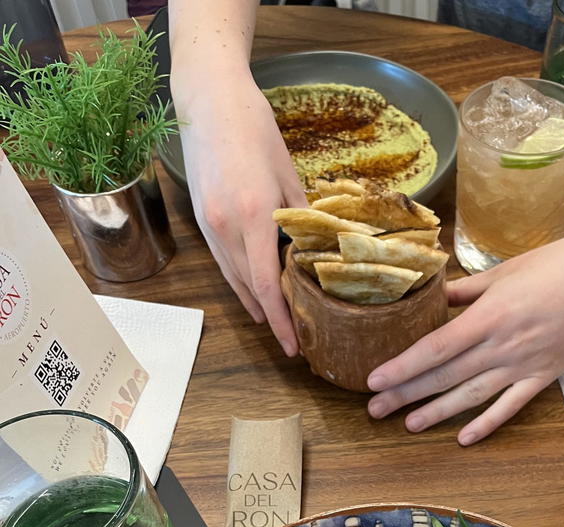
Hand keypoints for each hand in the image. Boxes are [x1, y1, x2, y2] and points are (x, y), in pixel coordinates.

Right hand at [176, 73, 306, 353]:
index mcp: (253, 216)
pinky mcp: (202, 219)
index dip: (280, 320)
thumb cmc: (254, 130)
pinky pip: (223, 262)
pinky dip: (240, 282)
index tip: (293, 345)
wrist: (207, 101)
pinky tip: (254, 293)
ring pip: (233, 279)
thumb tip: (318, 249)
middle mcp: (226, 227)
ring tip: (276, 324)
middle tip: (293, 341)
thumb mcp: (287, 173)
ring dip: (254, 305)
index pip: (266, 284)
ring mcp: (210, 225)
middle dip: (271, 319)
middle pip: (249, 289)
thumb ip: (301, 216)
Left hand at [366, 225, 563, 443]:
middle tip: (374, 410)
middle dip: (406, 394)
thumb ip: (467, 290)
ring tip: (407, 424)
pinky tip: (464, 438)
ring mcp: (524, 365)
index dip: (402, 367)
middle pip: (445, 375)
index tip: (374, 380)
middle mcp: (502, 346)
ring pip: (471, 395)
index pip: (435, 348)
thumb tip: (436, 299)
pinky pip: (510, 406)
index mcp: (490, 315)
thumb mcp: (506, 270)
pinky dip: (486, 424)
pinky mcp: (544, 376)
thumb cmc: (561, 263)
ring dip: (436, 412)